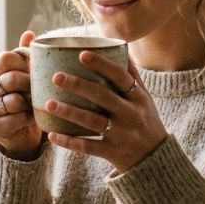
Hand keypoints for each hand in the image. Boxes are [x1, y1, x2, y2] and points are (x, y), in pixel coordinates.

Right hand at [0, 31, 42, 159]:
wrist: (18, 132)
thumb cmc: (22, 99)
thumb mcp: (23, 77)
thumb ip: (24, 56)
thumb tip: (29, 33)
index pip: (5, 58)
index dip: (24, 61)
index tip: (36, 69)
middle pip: (10, 79)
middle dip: (30, 83)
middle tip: (43, 87)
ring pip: (13, 100)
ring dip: (30, 103)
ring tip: (38, 103)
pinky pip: (16, 119)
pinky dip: (28, 118)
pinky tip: (33, 117)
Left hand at [44, 51, 166, 172]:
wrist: (156, 158)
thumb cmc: (145, 121)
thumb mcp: (144, 98)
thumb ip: (131, 75)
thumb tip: (118, 45)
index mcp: (138, 97)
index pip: (120, 77)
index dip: (102, 65)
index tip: (81, 54)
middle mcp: (131, 114)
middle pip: (103, 96)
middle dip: (79, 85)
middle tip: (56, 77)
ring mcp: (122, 134)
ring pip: (93, 121)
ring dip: (69, 112)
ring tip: (48, 103)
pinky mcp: (113, 152)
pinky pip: (88, 147)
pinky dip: (69, 142)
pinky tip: (52, 135)